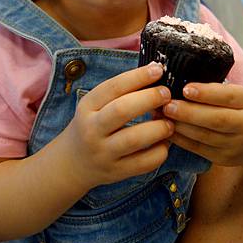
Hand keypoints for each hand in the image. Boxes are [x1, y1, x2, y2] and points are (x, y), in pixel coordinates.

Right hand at [63, 63, 173, 190]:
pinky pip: (143, 163)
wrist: (72, 162)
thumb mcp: (95, 104)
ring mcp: (103, 153)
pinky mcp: (116, 172)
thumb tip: (155, 72)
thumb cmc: (92, 124)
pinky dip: (160, 151)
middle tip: (167, 94)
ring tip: (170, 122)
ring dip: (158, 128)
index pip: (113, 87)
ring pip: (134, 139)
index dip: (138, 76)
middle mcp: (92, 129)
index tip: (158, 70)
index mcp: (87, 106)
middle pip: (122, 110)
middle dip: (149, 98)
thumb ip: (120, 91)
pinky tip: (165, 142)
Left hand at [162, 83, 242, 166]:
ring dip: (181, 126)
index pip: (228, 96)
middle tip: (168, 105)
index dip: (206, 93)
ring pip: (205, 136)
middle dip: (189, 112)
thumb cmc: (235, 108)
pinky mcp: (224, 158)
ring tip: (163, 116)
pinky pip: (199, 148)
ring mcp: (237, 144)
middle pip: (217, 119)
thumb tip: (179, 82)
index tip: (186, 89)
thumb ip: (213, 89)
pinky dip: (181, 139)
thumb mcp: (233, 93)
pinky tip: (167, 130)